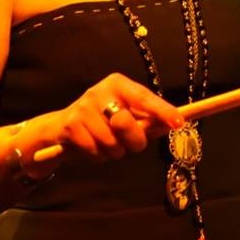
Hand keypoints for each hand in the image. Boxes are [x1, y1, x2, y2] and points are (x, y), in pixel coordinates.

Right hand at [17, 73, 183, 176]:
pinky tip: (93, 147)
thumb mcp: (125, 114)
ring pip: (111, 142)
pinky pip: (94, 151)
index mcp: (118, 84)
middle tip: (132, 145)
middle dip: (134, 142)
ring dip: (114, 152)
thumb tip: (174, 123)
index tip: (179, 123)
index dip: (162, 111)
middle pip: (126, 123)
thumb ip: (147, 119)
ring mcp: (83, 107)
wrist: (60, 128)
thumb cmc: (103, 121)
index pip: (144, 98)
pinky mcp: (70, 125)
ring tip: (108, 145)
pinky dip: (98, 156)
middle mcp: (100, 91)